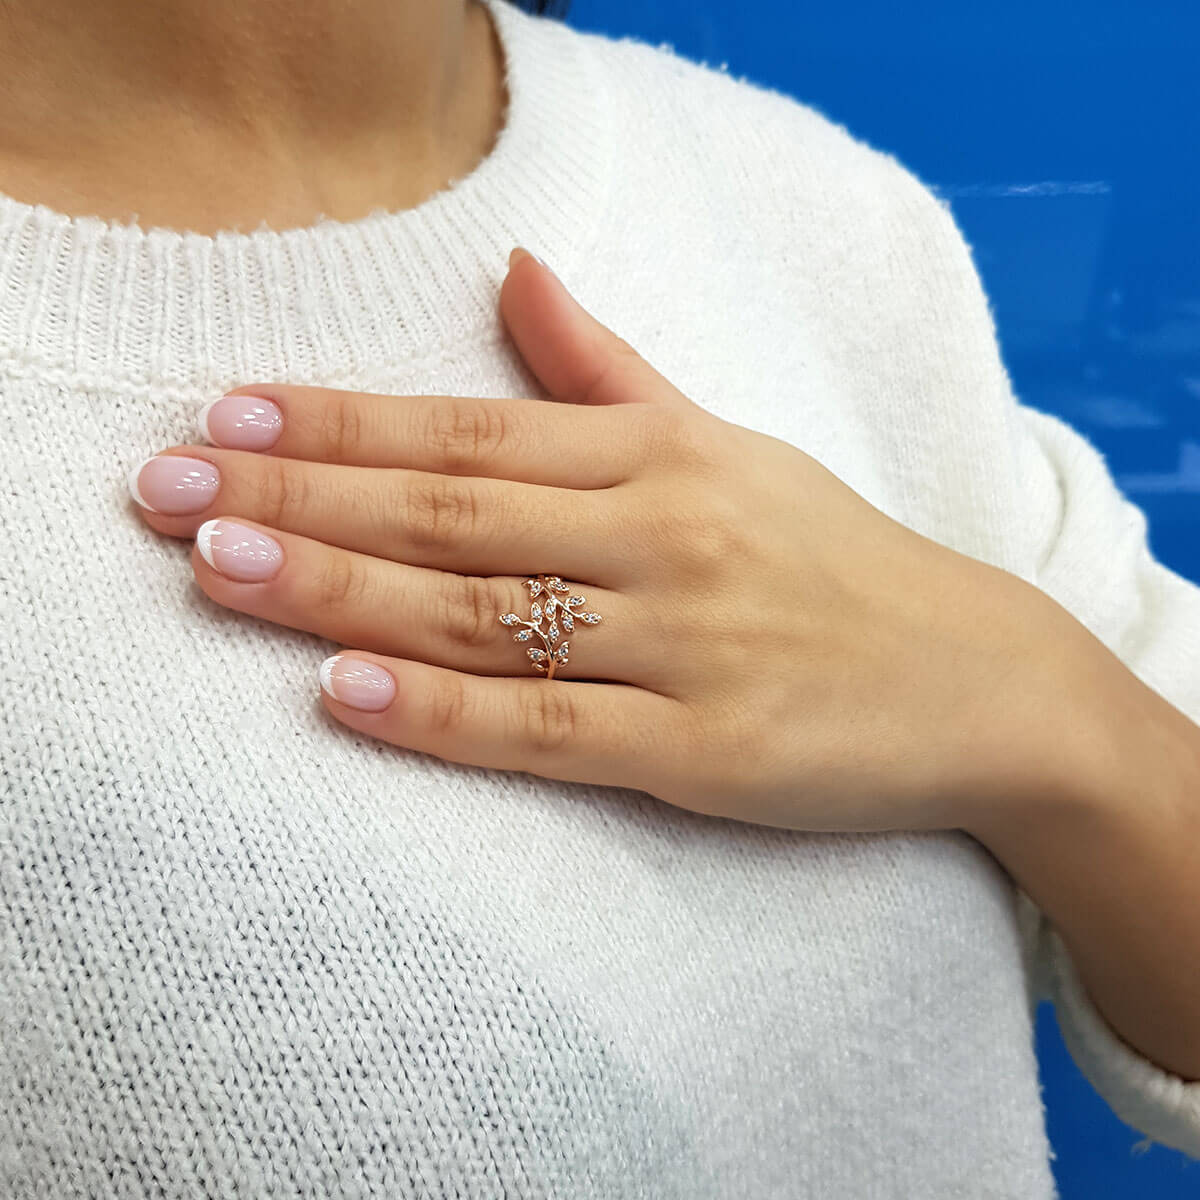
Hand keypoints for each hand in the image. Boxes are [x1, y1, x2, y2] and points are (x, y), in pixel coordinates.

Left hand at [129, 247, 1045, 833]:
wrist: (977, 679)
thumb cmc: (835, 558)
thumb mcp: (729, 444)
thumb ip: (610, 369)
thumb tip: (517, 271)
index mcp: (663, 457)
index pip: (470, 427)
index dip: (340, 419)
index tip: (224, 414)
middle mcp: (664, 538)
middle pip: (452, 510)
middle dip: (301, 495)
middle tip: (165, 489)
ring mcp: (683, 646)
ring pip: (481, 613)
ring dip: (340, 589)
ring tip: (218, 569)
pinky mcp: (703, 752)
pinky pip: (550, 728)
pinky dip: (443, 713)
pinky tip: (345, 692)